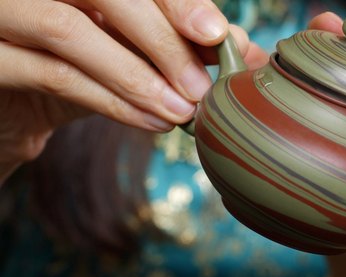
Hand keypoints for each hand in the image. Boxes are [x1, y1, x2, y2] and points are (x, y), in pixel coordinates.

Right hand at [0, 0, 262, 180]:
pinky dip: (109, 100)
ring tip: (181, 112)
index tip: (216, 34)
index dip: (176, 0)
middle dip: (160, 37)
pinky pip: (50, 73)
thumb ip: (178, 41)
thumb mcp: (128, 47)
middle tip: (201, 85)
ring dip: (135, 76)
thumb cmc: (78, 64)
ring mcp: (2, 13)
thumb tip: (246, 48)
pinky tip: (149, 120)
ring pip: (68, 28)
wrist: (12, 104)